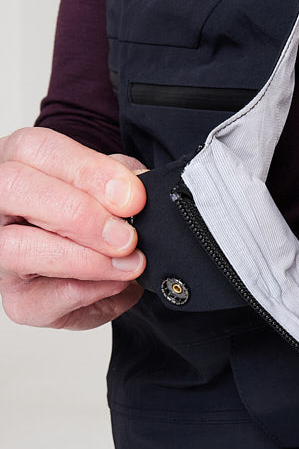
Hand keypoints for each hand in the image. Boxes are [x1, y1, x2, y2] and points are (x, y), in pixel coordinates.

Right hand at [0, 127, 147, 329]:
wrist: (105, 277)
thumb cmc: (101, 225)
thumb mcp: (114, 190)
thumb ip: (123, 182)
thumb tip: (136, 188)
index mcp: (21, 164)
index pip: (36, 149)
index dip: (88, 171)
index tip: (133, 198)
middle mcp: (0, 205)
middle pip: (14, 188)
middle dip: (80, 214)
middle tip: (126, 236)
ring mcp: (1, 254)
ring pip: (18, 247)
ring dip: (85, 258)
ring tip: (129, 264)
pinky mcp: (17, 300)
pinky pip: (43, 296)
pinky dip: (89, 290)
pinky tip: (117, 283)